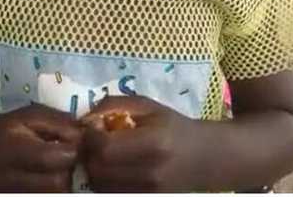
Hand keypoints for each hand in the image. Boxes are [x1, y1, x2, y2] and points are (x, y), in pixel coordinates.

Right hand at [0, 103, 81, 191]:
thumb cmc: (12, 127)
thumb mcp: (35, 115)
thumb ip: (63, 124)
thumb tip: (86, 138)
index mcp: (10, 149)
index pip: (54, 159)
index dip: (72, 152)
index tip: (73, 145)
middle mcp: (5, 177)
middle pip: (57, 183)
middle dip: (69, 170)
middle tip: (66, 160)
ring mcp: (6, 192)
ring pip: (53, 194)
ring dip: (62, 182)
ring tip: (57, 168)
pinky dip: (52, 189)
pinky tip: (49, 176)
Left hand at [80, 95, 199, 191]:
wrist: (207, 158)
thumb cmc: (176, 128)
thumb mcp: (150, 108)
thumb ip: (116, 105)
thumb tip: (85, 118)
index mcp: (154, 143)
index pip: (104, 147)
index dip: (91, 138)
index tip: (94, 129)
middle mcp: (151, 172)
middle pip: (97, 169)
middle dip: (90, 154)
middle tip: (96, 144)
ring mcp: (148, 192)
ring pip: (100, 185)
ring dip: (95, 170)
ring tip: (105, 157)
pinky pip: (110, 194)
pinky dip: (105, 183)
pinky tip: (114, 171)